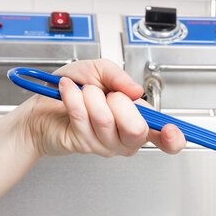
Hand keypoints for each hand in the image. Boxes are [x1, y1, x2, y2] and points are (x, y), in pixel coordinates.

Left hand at [21, 59, 185, 157]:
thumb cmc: (73, 88)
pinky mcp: (86, 144)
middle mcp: (126, 138)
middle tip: (108, 96)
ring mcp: (107, 145)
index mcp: (139, 120)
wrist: (42, 102)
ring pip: (106, 120)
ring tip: (84, 93)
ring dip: (91, 96)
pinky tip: (69, 93)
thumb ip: (119, 76)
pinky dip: (73, 96)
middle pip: (137, 129)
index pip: (165, 139)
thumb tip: (134, 90)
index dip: (173, 138)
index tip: (171, 130)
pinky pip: (84, 117)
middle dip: (119, 102)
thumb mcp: (99, 70)